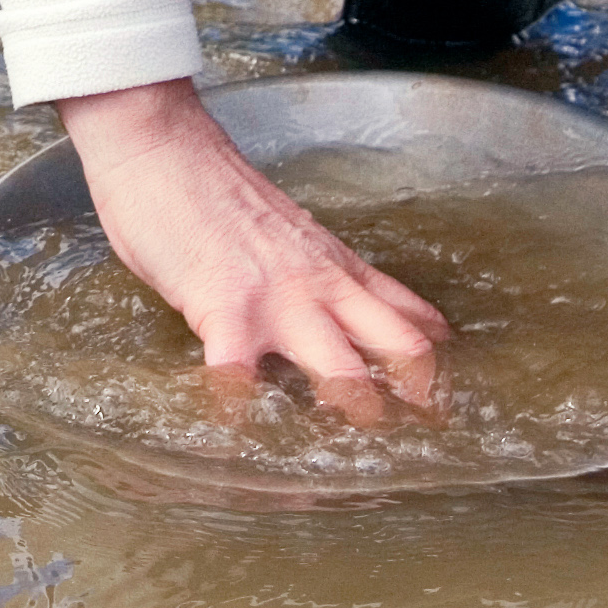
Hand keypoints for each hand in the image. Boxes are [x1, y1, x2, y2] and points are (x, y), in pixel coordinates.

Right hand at [59, 78, 451, 421]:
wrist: (160, 144)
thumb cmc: (211, 188)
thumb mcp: (289, 231)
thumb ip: (319, 274)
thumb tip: (341, 313)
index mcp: (337, 267)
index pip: (412, 320)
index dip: (438, 369)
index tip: (446, 410)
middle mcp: (322, 285)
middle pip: (402, 348)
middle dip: (420, 401)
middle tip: (422, 447)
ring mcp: (278, 299)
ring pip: (343, 371)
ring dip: (352, 416)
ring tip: (348, 463)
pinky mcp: (225, 308)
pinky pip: (240, 377)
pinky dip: (241, 415)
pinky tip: (240, 442)